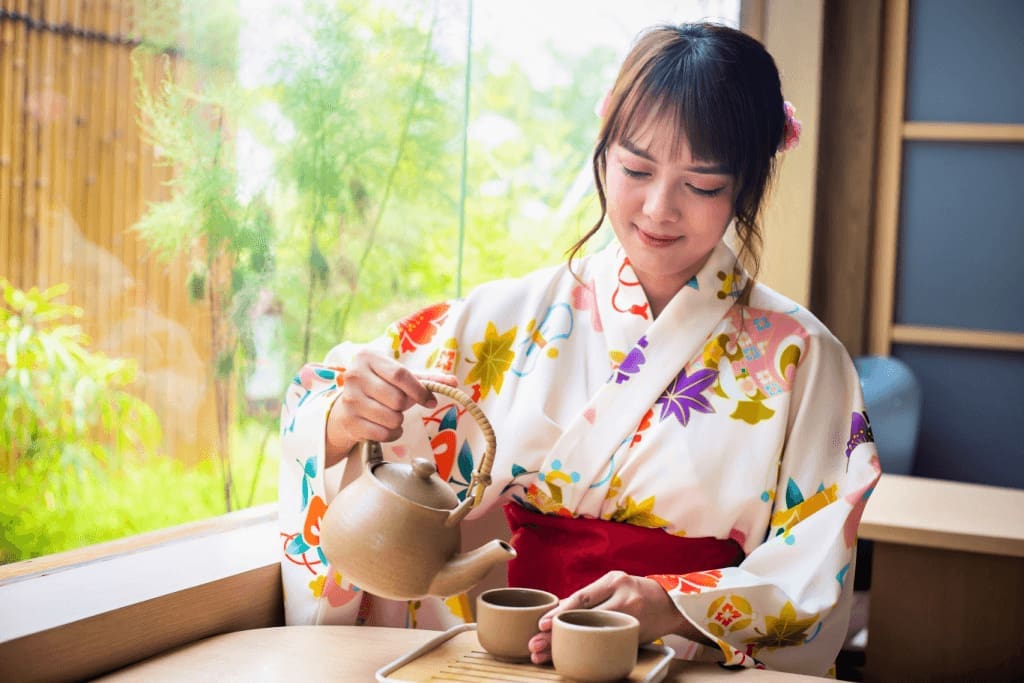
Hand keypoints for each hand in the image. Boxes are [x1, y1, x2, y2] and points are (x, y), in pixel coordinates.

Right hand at [324, 348, 457, 465]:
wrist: (346, 408)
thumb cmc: (379, 387)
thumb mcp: (399, 377)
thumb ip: (426, 378)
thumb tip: (453, 382)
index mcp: (368, 357)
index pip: (400, 375)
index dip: (419, 391)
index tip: (430, 401)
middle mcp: (354, 376)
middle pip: (397, 398)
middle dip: (406, 406)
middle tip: (400, 405)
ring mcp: (349, 399)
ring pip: (391, 418)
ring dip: (399, 421)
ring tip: (391, 415)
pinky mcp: (349, 421)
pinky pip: (383, 433)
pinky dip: (391, 434)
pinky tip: (385, 426)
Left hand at [527, 571, 695, 664]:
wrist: (670, 603)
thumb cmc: (635, 591)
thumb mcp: (614, 584)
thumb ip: (590, 596)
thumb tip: (556, 608)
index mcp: (614, 581)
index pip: (582, 598)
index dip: (560, 611)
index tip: (541, 623)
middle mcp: (623, 599)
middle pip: (583, 620)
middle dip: (555, 634)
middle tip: (534, 645)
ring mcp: (629, 619)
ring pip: (591, 636)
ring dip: (565, 646)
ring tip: (544, 655)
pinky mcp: (633, 636)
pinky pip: (605, 644)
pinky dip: (585, 651)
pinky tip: (569, 657)